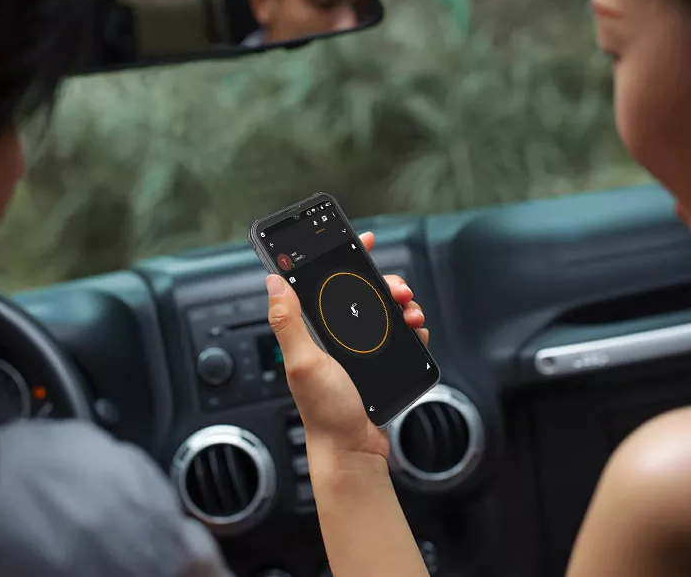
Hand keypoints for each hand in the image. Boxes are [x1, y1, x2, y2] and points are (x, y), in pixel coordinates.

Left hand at [266, 232, 428, 461]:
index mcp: (316, 330)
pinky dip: (413, 329)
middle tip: (397, 290)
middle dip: (385, 284)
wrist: (354, 449)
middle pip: (366, 293)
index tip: (362, 241)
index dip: (345, 259)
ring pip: (387, 312)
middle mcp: (338, 336)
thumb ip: (288, 322)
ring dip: (403, 305)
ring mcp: (362, 349)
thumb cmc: (325, 412)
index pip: (328, 283)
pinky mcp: (382, 362)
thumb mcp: (303, 363)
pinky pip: (402, 335)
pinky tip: (416, 332)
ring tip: (411, 312)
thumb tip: (274, 280)